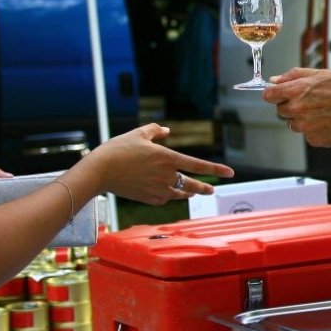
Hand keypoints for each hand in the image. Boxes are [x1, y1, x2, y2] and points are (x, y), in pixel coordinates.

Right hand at [88, 123, 233, 205]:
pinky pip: (164, 198)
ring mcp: (157, 189)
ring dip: (187, 192)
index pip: (198, 165)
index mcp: (167, 158)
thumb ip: (155, 131)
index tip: (230, 173)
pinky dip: (168, 195)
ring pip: (179, 194)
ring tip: (193, 192)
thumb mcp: (138, 134)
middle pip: (192, 185)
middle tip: (211, 189)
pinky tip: (169, 193)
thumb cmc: (118, 149)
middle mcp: (166, 176)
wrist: (100, 171)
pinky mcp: (147, 199)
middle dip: (204, 187)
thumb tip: (166, 131)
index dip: (216, 169)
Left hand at [263, 68, 330, 146]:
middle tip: (315, 101)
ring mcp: (307, 127)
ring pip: (295, 125)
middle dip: (293, 106)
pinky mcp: (317, 140)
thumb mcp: (321, 73)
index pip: (269, 95)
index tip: (280, 95)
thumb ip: (293, 77)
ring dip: (305, 120)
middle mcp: (299, 110)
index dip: (275, 94)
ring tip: (327, 111)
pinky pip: (309, 136)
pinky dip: (318, 131)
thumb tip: (275, 80)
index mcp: (298, 90)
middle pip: (281, 111)